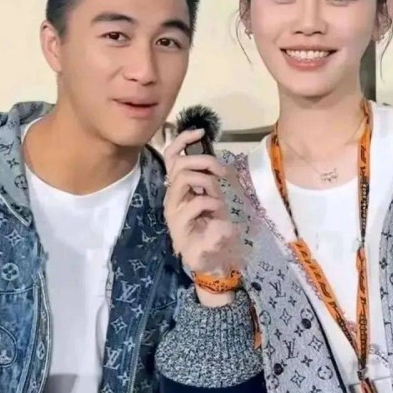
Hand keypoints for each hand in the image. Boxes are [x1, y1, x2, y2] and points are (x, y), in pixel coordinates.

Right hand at [163, 129, 242, 287]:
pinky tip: (218, 212)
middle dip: (201, 160)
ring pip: (184, 179)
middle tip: (220, 170)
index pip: (172, 156)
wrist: (210, 260)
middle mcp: (172, 196)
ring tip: (219, 193)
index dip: (183, 139)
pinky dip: (210, 202)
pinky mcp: (179, 225)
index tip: (200, 131)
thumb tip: (213, 162)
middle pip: (177, 164)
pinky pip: (194, 203)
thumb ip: (209, 181)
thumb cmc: (212, 229)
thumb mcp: (214, 199)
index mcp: (178, 187)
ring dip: (206, 181)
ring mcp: (174, 210)